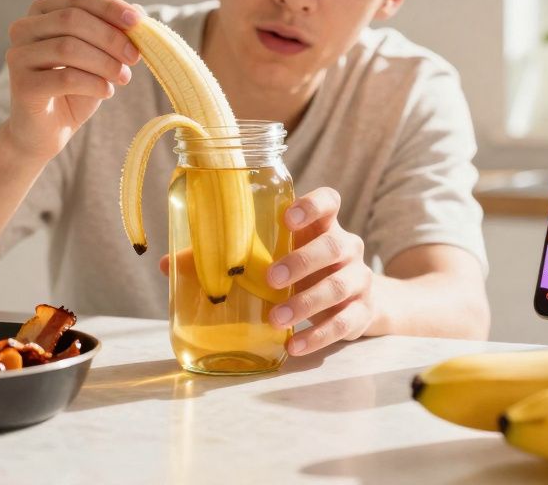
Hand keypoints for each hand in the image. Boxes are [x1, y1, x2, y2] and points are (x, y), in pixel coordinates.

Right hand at [4, 0, 142, 160]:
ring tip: (123, 78)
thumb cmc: (73, 89)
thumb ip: (113, 33)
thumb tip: (137, 11)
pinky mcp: (21, 85)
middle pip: (72, 19)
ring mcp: (18, 56)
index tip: (138, 22)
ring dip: (105, 63)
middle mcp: (23, 28)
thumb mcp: (98, 57)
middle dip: (110, 37)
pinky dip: (93, 83)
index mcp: (41, 12)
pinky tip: (106, 91)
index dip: (110, 7)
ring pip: (68, 47)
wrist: (46, 131)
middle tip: (134, 57)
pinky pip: (65, 78)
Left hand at [267, 187, 375, 355]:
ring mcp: (359, 279)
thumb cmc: (308, 269)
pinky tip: (295, 345)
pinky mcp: (363, 311)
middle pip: (333, 245)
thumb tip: (185, 263)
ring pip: (337, 286)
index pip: (329, 201)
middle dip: (301, 261)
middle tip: (271, 279)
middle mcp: (348, 248)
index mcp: (326, 226)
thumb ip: (253, 250)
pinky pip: (343, 323)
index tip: (287, 218)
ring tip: (276, 319)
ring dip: (305, 303)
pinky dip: (317, 336)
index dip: (312, 205)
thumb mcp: (289, 253)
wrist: (355, 301)